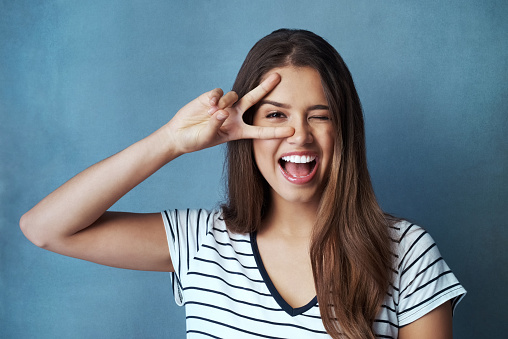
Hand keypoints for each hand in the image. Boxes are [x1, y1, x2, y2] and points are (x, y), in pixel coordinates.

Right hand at [165, 73, 293, 154]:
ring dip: (226, 102)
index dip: (276, 131)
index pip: (260, 131)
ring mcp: (224, 105)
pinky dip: (215, 98)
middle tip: (278, 77)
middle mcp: (235, 115)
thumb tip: (223, 111)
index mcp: (238, 130)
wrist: (179, 134)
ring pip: (234, 96)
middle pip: (254, 99)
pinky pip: (219, 93)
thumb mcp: (207, 137)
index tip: (292, 131)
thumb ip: (216, 125)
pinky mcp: (212, 97)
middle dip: (265, 87)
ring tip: (212, 112)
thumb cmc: (195, 140)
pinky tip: (208, 105)